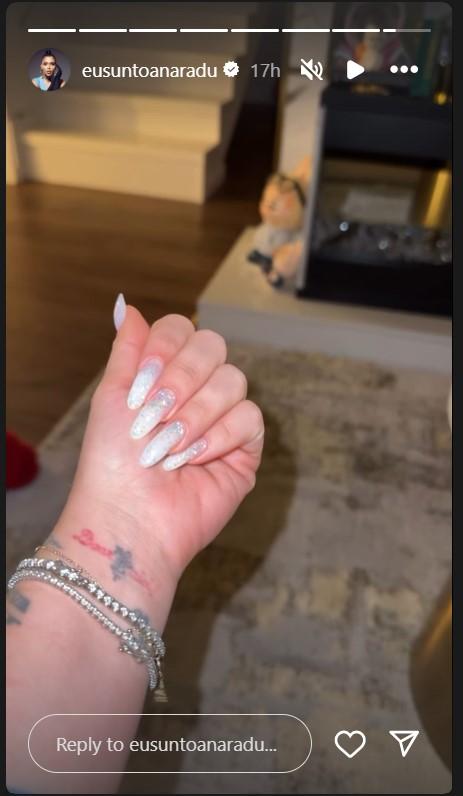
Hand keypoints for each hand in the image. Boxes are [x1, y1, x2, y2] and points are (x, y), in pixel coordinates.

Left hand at [60, 300, 264, 585]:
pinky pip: (248, 417)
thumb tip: (126, 304)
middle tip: (154, 414)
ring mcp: (223, 416)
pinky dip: (217, 437)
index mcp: (164, 373)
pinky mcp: (245, 447)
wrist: (129, 516)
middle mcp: (196, 390)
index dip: (166, 348)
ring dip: (194, 415)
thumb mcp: (112, 395)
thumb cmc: (112, 461)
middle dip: (181, 379)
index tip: (141, 382)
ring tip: (167, 448)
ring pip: (233, 380)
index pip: (182, 329)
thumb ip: (127, 348)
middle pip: (213, 346)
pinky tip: (192, 459)